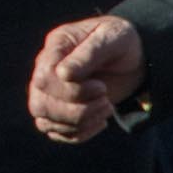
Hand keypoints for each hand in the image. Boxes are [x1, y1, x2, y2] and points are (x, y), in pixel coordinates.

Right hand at [27, 14, 145, 141]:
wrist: (133, 56)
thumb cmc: (120, 42)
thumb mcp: (112, 39)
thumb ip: (88, 54)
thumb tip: (63, 74)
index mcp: (56, 47)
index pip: (43, 78)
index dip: (71, 91)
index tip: (101, 87)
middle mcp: (46, 70)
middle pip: (40, 104)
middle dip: (77, 110)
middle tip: (106, 99)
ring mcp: (51, 92)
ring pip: (44, 121)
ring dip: (80, 122)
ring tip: (107, 108)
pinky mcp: (61, 111)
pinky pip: (57, 133)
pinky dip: (81, 133)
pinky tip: (101, 121)